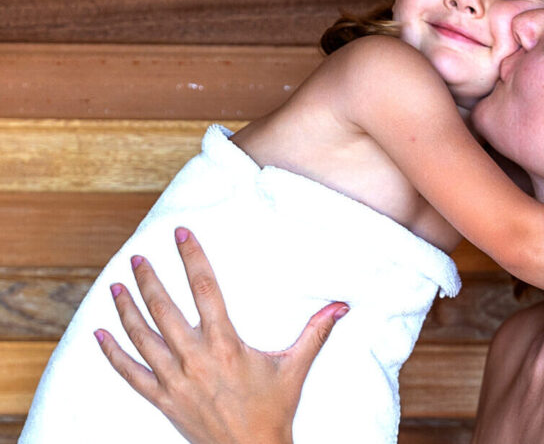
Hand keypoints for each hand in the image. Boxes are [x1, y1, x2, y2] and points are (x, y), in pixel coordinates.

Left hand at [94, 227, 348, 443]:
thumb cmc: (274, 410)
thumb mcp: (296, 367)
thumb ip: (316, 332)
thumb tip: (341, 306)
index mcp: (226, 344)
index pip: (205, 290)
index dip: (192, 259)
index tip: (181, 235)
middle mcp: (196, 358)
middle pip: (165, 309)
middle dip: (149, 279)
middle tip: (139, 256)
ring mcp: (176, 380)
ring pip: (142, 337)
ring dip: (126, 309)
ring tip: (116, 286)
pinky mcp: (163, 400)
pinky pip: (131, 374)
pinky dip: (113, 354)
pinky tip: (99, 335)